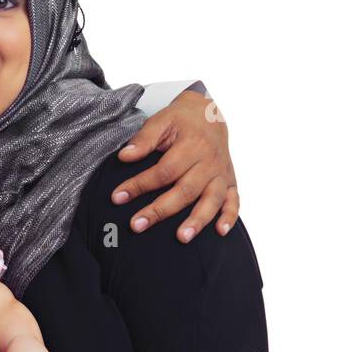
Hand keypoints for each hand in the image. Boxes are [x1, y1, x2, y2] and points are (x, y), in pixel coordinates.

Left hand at [113, 89, 239, 240]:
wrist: (208, 113)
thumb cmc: (181, 120)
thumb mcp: (161, 121)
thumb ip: (143, 139)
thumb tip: (125, 156)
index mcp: (192, 145)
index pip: (163, 171)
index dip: (139, 185)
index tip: (118, 197)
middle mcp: (210, 161)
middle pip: (185, 190)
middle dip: (160, 210)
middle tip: (137, 225)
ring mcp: (221, 173)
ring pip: (211, 200)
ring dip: (197, 220)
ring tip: (182, 237)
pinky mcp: (229, 181)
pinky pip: (234, 201)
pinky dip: (230, 217)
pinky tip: (220, 232)